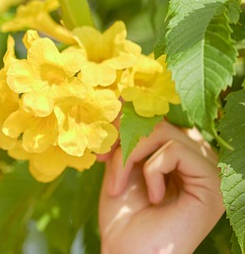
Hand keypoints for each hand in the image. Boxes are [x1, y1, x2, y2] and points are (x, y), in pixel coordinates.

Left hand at [98, 121, 224, 253]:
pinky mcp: (214, 185)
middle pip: (158, 120)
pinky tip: (153, 196)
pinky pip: (176, 151)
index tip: (99, 138)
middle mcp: (197, 159)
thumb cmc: (123, 216)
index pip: (156, 116)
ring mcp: (209, 171)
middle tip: (102, 157)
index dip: (125, 119)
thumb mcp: (118, 166)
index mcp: (178, 154)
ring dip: (130, 154)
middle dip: (122, 136)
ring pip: (164, 131)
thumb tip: (121, 96)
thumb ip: (124, 135)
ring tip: (120, 184)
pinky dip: (152, 169)